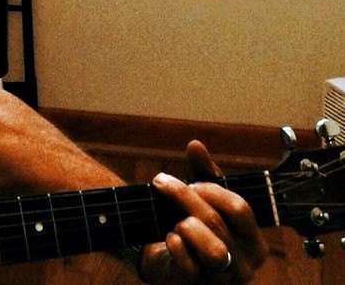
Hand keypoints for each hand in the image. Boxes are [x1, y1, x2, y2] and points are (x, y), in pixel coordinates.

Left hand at [139, 141, 267, 282]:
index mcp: (255, 239)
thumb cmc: (195, 230)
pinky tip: (170, 239)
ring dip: (183, 227)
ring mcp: (225, 278)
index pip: (239, 207)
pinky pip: (187, 262)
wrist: (172, 267)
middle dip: (183, 197)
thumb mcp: (203, 201)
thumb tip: (195, 144)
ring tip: (175, 223)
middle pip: (215, 220)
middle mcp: (247, 261)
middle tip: (161, 184)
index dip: (209, 189)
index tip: (189, 182)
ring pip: (209, 245)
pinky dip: (174, 245)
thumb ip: (203, 173)